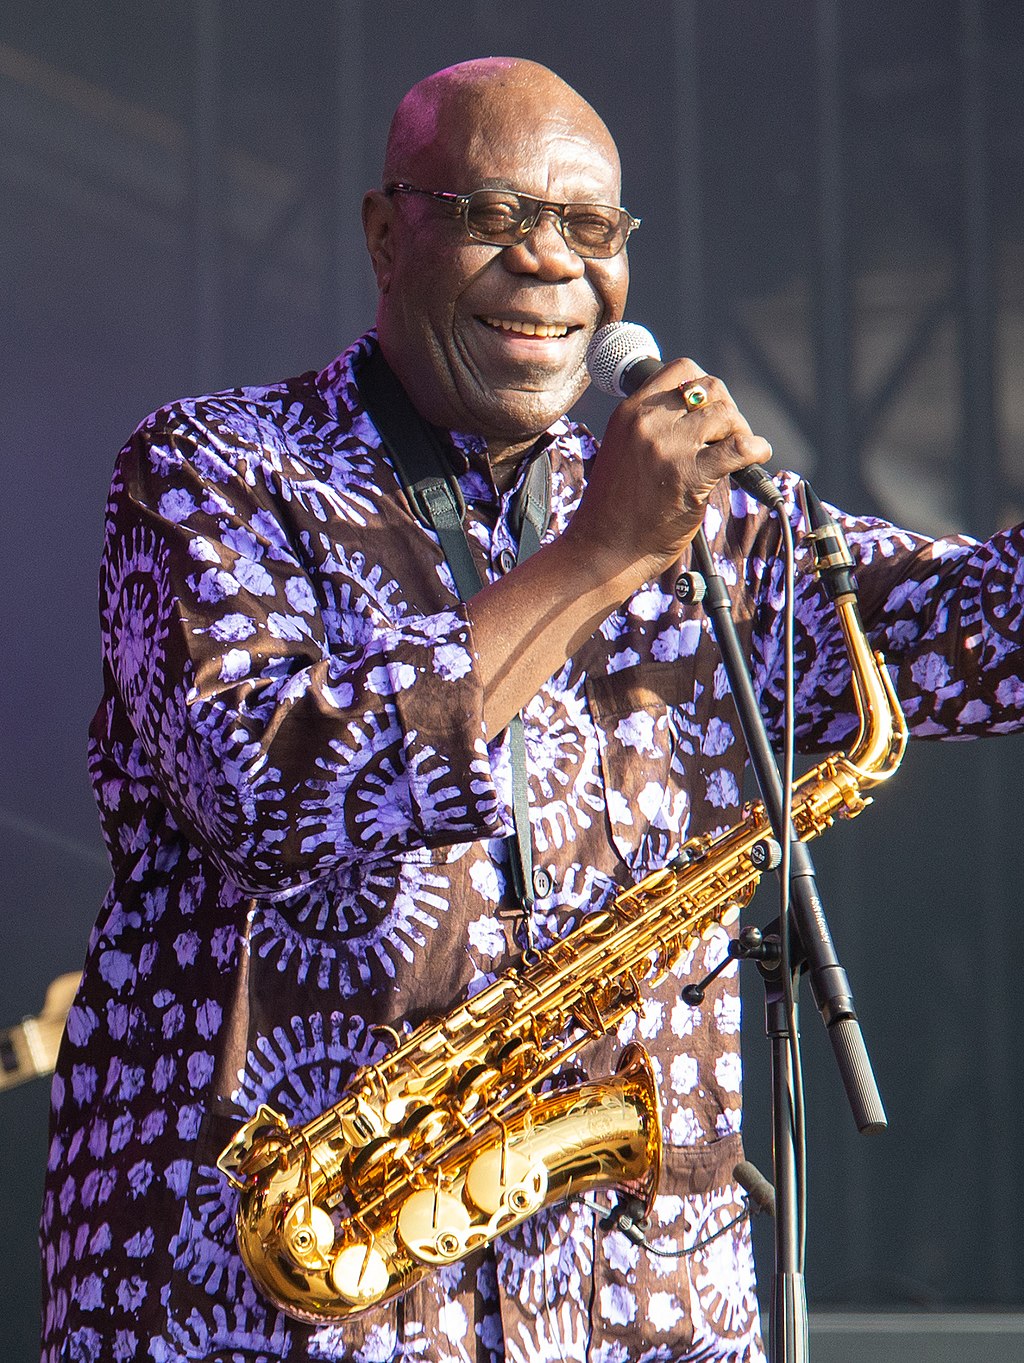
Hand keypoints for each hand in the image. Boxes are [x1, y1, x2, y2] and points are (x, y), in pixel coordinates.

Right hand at [569, 357, 772, 586]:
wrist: (605, 548)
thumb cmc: (617, 507)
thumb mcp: (625, 449)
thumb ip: (653, 427)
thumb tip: (701, 414)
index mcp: (630, 411)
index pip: (681, 370)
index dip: (705, 385)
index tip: (710, 409)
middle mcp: (648, 422)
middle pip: (711, 387)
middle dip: (728, 409)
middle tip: (728, 437)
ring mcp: (668, 447)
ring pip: (727, 414)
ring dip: (740, 432)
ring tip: (735, 455)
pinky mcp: (690, 475)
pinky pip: (740, 447)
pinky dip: (756, 450)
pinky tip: (755, 458)